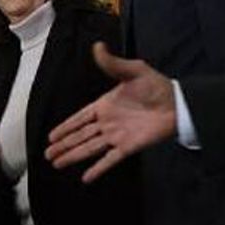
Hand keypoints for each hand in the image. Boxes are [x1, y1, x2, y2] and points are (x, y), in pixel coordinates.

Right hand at [46, 42, 176, 182]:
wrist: (177, 104)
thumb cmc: (156, 85)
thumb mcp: (133, 70)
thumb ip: (113, 63)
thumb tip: (97, 46)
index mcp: (105, 105)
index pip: (79, 118)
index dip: (65, 127)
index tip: (51, 136)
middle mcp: (107, 123)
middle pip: (80, 136)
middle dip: (63, 145)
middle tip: (47, 154)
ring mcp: (116, 136)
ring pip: (89, 148)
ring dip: (73, 156)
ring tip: (56, 164)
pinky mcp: (128, 147)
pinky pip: (110, 159)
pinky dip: (98, 169)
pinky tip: (86, 178)